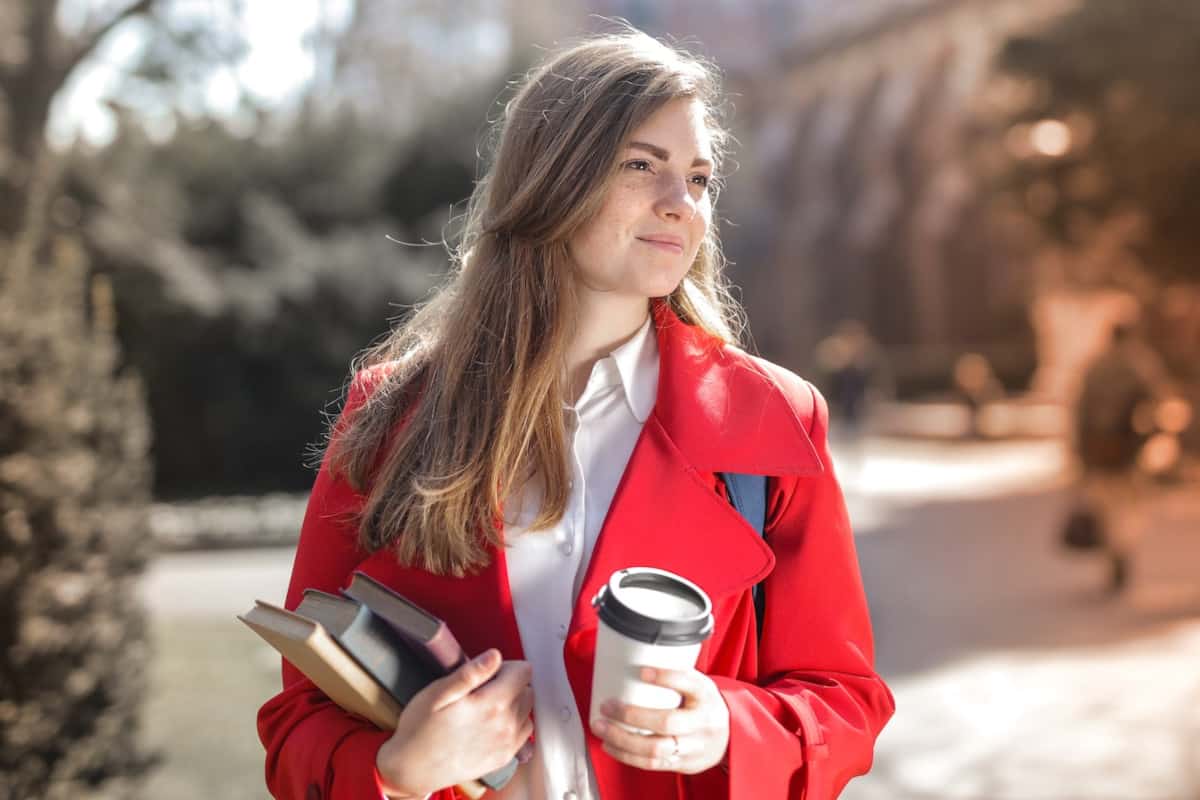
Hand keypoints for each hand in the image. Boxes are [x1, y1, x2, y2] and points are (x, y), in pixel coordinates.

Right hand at [376, 650, 534, 796]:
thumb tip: (494, 656)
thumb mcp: (438, 692)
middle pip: (527, 689)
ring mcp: (506, 744)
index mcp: (492, 704)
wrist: (412, 769)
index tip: (487, 673)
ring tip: (485, 708)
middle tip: (482, 690)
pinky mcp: (503, 757)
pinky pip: (523, 732)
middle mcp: (505, 725)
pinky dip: (513, 724)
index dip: (504, 666)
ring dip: (512, 704)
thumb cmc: (420, 730)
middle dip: (509, 684)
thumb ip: (471, 673)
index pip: (523, 671)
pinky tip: (491, 724)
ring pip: (527, 710)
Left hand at [589, 667, 729, 774]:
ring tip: (601, 727)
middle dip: (632, 715)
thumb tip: (629, 657)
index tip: (642, 671)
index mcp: (705, 695)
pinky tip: (610, 745)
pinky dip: (627, 755)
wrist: (729, 738)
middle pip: (667, 721)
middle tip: (607, 705)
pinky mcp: (682, 763)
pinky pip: (652, 764)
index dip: (667, 677)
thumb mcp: (697, 684)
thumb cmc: (702, 705)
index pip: (690, 683)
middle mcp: (702, 722)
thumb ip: (672, 676)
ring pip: (656, 748)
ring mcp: (693, 746)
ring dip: (622, 739)